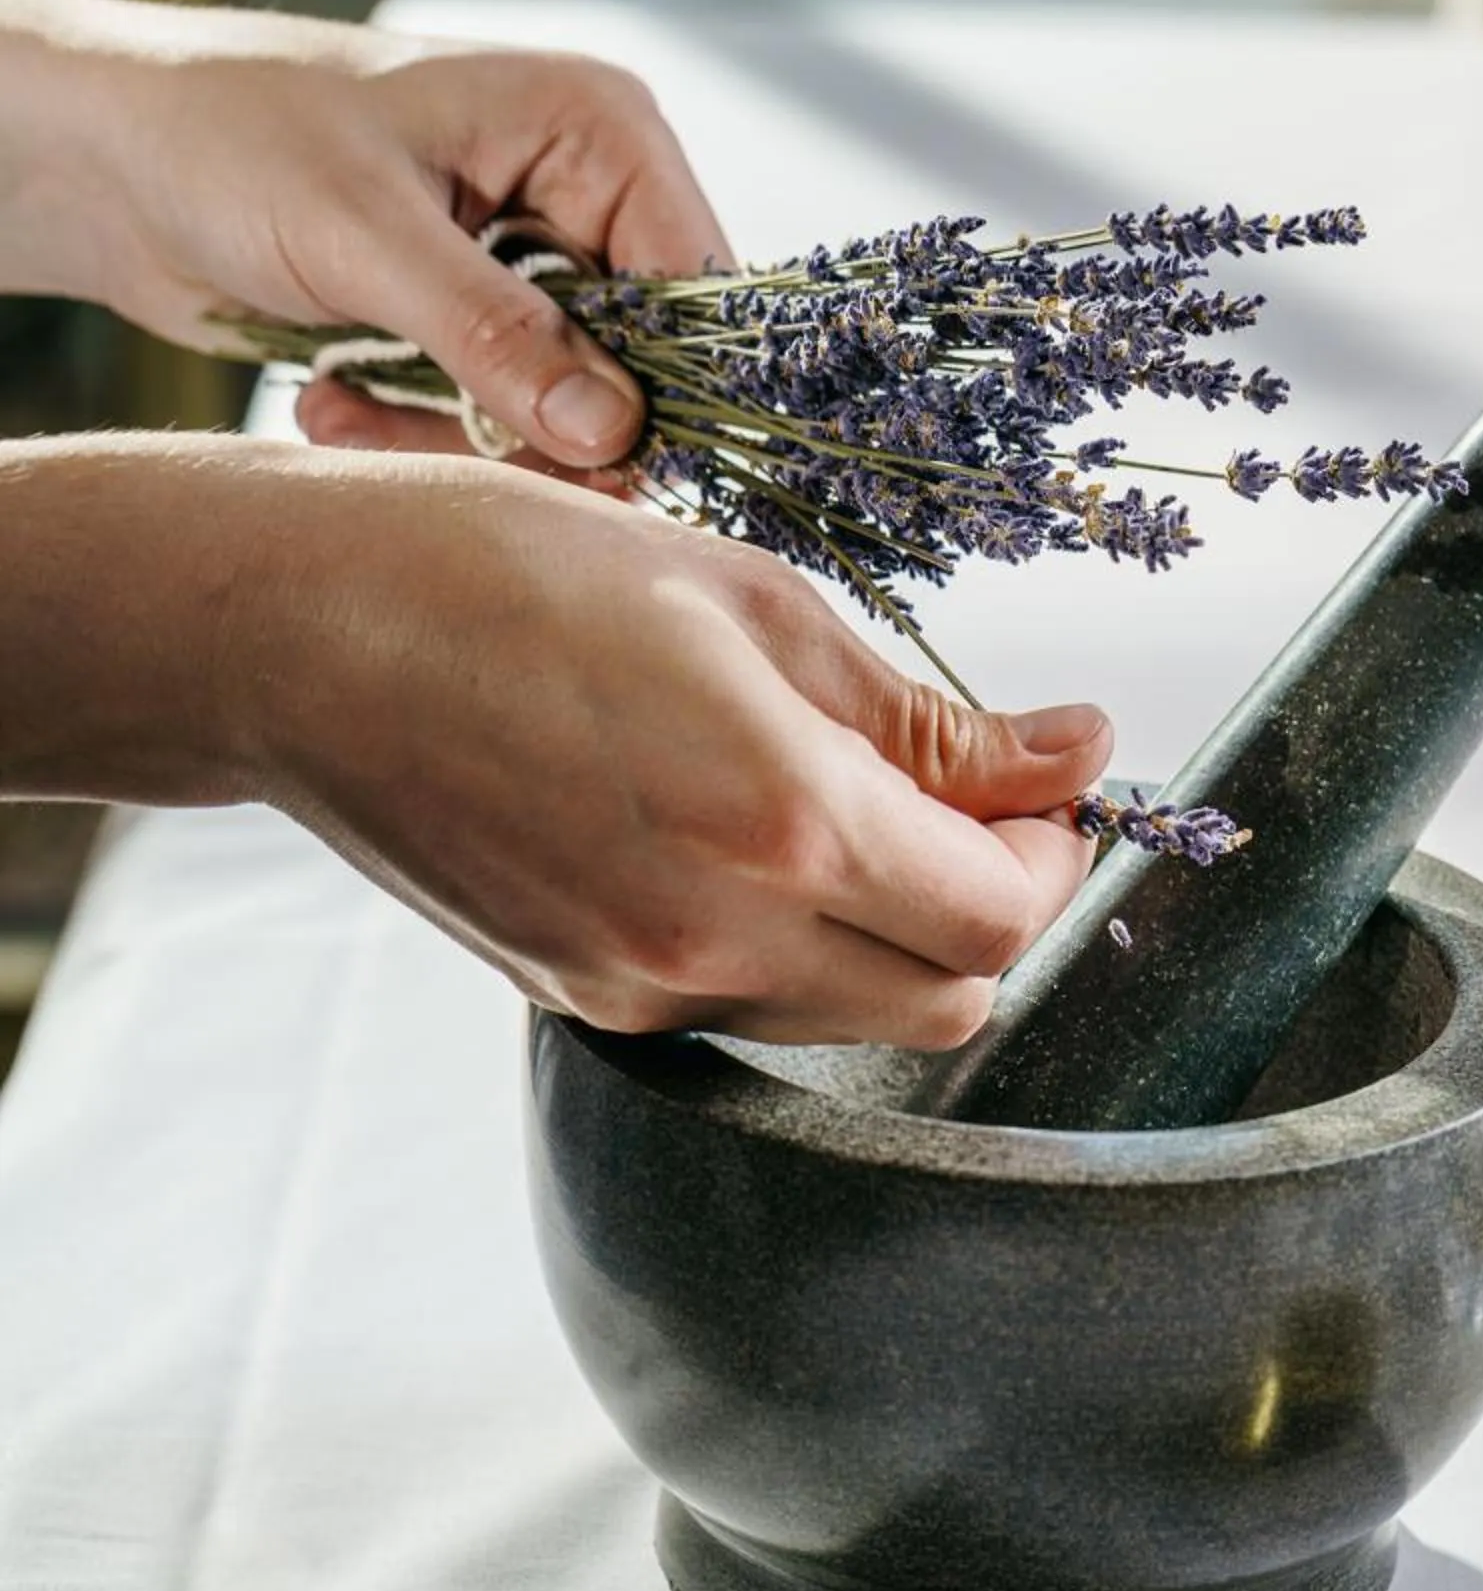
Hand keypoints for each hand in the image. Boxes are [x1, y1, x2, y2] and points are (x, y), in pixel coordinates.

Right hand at [0, 435, 1109, 1049]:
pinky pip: (753, 1007)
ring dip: (901, 937)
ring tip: (855, 810)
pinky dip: (799, 946)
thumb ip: (931, 718)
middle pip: (953, 999)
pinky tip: (749, 844)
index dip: (1055, 856)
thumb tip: (1081, 754)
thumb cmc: (513, 574)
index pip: (1003, 915)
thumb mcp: (756, 606)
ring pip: (858, 1016)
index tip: (1050, 785)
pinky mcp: (586, 1005)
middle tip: (978, 808)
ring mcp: (645, 988)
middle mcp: (718, 936)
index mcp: (780, 821)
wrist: (293, 635)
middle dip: (994, 911)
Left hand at [2, 0, 724, 474]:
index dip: (665, 389)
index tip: (598, 465)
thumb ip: (498, 335)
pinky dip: (421, 432)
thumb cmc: (222, 135)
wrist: (101, 160)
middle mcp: (584, 196)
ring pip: (570, 412)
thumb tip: (617, 434)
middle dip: (541, 429)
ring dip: (461, 439)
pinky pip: (502, 419)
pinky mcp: (477, 321)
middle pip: (643, 367)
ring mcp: (532, 264)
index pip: (699, 287)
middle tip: (444, 449)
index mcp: (596, 131)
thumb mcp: (366, 236)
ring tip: (350, 416)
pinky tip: (337, 404)